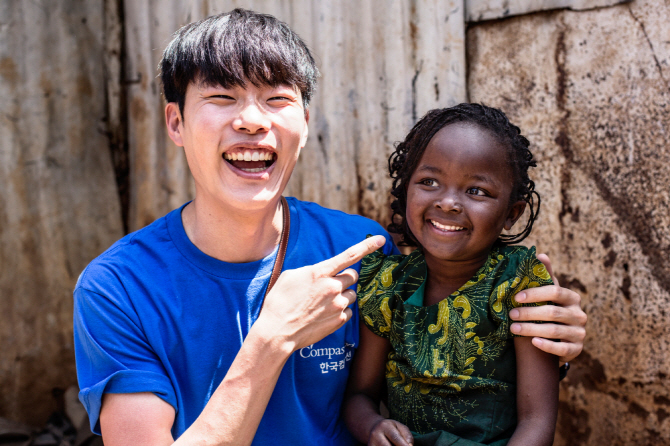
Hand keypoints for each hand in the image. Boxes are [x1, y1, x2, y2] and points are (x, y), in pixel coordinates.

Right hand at [257, 235, 385, 351]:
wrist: (277, 332)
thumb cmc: (279, 302)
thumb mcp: (290, 276)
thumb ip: (312, 271)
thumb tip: (322, 273)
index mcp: (320, 273)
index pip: (349, 255)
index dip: (367, 246)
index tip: (382, 239)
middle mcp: (333, 287)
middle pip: (352, 276)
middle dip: (344, 278)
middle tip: (329, 286)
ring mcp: (338, 305)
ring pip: (352, 294)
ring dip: (342, 295)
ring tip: (322, 303)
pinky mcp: (339, 321)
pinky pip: (348, 311)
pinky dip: (340, 311)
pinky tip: (323, 315)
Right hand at [368, 419, 412, 445]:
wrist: (375, 429)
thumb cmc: (392, 429)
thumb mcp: (400, 427)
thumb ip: (407, 436)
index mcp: (385, 426)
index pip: (395, 438)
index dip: (403, 445)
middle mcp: (375, 434)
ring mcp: (371, 443)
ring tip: (394, 444)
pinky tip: (390, 445)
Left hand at [509, 253, 586, 363]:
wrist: (559, 339)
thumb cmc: (549, 312)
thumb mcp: (547, 295)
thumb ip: (544, 277)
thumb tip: (540, 254)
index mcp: (572, 298)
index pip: (555, 292)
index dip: (535, 293)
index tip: (516, 297)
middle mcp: (579, 315)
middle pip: (553, 312)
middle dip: (529, 313)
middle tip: (510, 314)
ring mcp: (579, 333)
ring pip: (555, 331)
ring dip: (531, 329)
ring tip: (513, 328)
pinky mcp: (576, 349)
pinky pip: (562, 349)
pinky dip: (547, 345)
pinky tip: (533, 342)